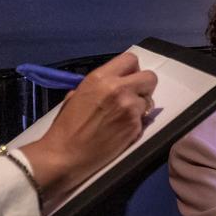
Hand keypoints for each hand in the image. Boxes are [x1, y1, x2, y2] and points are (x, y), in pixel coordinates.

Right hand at [21, 51, 157, 200]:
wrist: (65, 155)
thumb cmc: (66, 126)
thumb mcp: (77, 95)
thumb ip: (100, 85)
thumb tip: (115, 84)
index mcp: (101, 78)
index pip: (131, 59)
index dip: (132, 70)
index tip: (128, 80)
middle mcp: (119, 89)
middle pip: (150, 77)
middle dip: (144, 86)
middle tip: (133, 97)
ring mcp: (130, 108)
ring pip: (149, 101)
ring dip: (140, 107)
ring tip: (122, 118)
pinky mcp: (135, 127)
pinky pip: (144, 120)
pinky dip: (136, 124)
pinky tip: (121, 131)